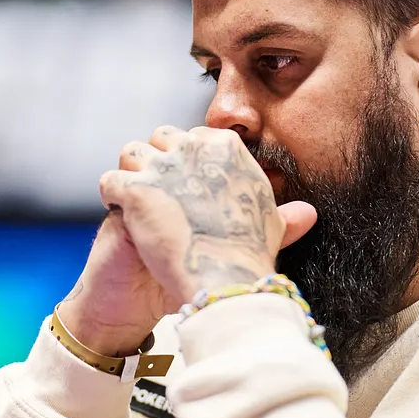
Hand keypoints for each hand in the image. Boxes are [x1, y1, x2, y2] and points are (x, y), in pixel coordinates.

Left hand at [98, 125, 317, 307]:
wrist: (225, 280)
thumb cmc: (250, 255)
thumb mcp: (271, 226)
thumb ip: (284, 214)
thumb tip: (308, 213)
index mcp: (225, 147)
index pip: (195, 137)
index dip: (187, 161)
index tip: (186, 185)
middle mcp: (193, 146)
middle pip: (161, 138)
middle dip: (158, 161)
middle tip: (159, 194)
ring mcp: (162, 166)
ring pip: (132, 153)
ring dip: (131, 174)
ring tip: (134, 202)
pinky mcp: (136, 189)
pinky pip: (110, 180)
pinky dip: (111, 196)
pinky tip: (120, 214)